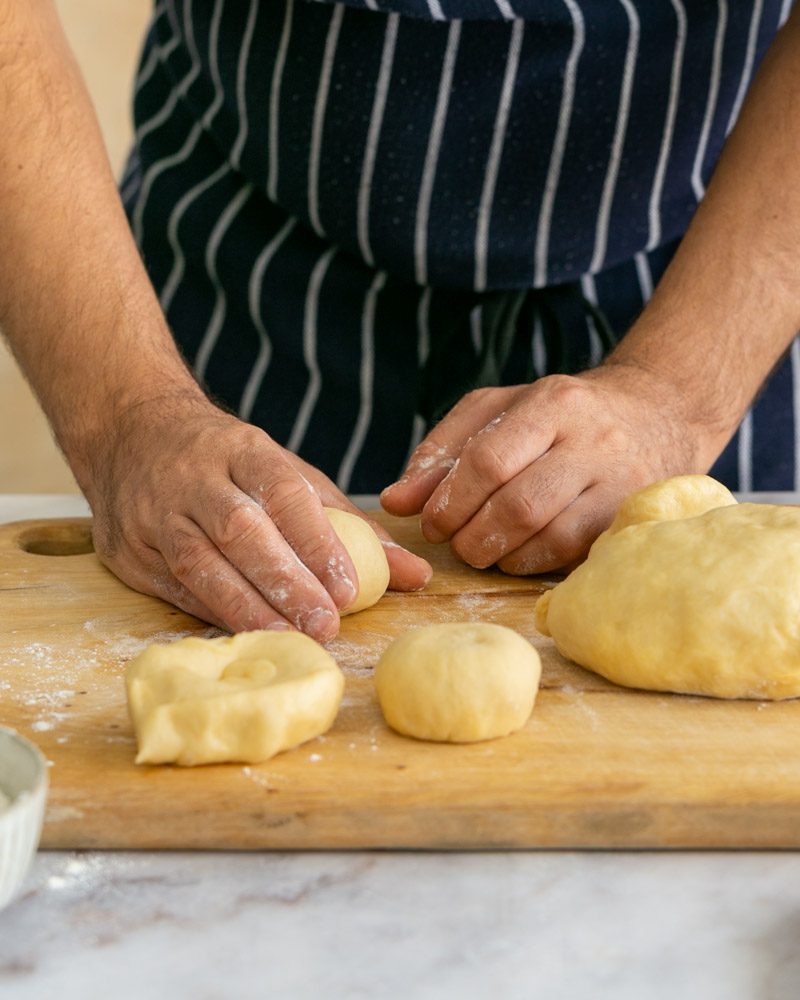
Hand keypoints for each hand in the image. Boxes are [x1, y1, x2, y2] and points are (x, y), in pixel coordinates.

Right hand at [83, 394, 430, 637]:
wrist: (129, 431)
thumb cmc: (228, 462)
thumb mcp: (287, 473)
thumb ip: (349, 526)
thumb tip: (415, 574)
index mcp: (243, 449)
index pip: (284, 491)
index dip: (316, 541)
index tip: (348, 586)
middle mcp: (196, 478)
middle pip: (241, 530)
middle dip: (284, 580)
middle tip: (324, 624)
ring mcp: (156, 513)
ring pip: (200, 562)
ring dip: (245, 606)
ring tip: (287, 639)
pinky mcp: (129, 550)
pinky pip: (172, 586)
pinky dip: (210, 613)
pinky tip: (244, 635)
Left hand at [381, 363, 715, 573]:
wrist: (660, 414)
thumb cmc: (562, 416)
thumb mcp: (499, 412)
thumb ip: (443, 451)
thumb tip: (395, 502)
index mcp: (551, 403)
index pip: (488, 459)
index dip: (450, 501)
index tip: (431, 522)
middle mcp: (591, 440)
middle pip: (517, 504)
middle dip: (472, 535)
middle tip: (456, 542)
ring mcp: (619, 481)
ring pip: (546, 534)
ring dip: (500, 554)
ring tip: (484, 549)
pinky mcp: (631, 517)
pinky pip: (573, 554)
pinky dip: (533, 563)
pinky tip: (519, 554)